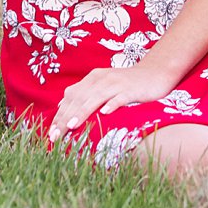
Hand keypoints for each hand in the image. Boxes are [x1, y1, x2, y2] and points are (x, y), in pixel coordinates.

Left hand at [48, 61, 176, 144]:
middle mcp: (102, 79)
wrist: (156, 72)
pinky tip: (105, 113)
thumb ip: (85, 95)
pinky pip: (120, 97)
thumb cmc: (128, 84)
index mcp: (92, 78)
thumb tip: (63, 108)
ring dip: (82, 111)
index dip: (59, 115)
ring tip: (72, 126)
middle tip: (56, 136)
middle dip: (65, 117)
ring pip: (95, 97)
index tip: (51, 133)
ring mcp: (117, 83)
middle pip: (79, 98)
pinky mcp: (132, 89)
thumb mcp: (104, 87)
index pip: (70, 97)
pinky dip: (112, 104)